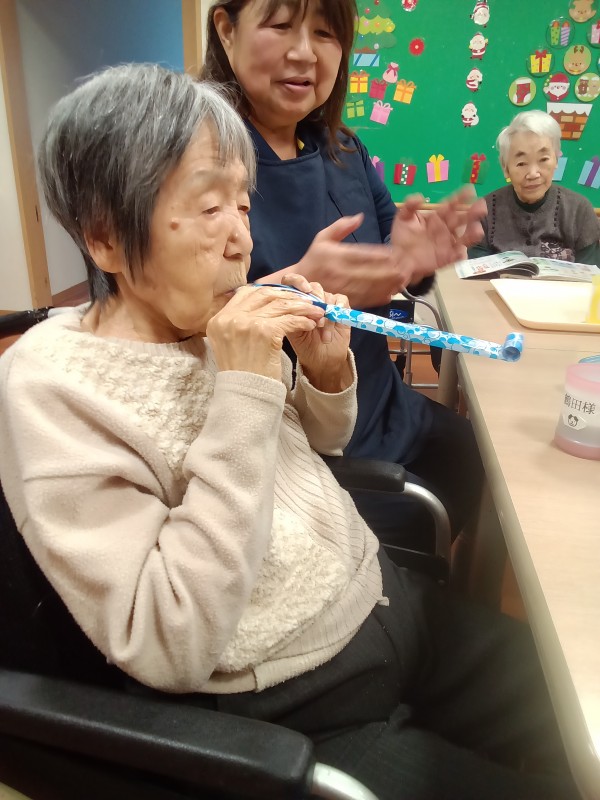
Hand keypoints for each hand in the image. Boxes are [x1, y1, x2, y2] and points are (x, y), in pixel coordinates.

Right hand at [206, 285, 322, 380]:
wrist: (245, 394)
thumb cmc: (243, 373)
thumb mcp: (230, 344)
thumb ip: (238, 323)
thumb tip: (260, 303)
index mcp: (219, 319)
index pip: (246, 293)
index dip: (268, 291)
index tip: (285, 296)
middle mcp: (229, 318)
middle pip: (264, 295)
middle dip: (288, 296)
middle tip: (305, 301)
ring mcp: (246, 323)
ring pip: (280, 306)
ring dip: (301, 307)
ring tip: (315, 312)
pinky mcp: (264, 331)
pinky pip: (289, 320)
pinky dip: (302, 320)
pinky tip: (311, 324)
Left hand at [281, 275, 352, 393]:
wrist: (321, 360)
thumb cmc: (304, 346)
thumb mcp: (293, 332)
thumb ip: (291, 316)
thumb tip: (293, 305)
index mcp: (295, 302)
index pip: (292, 281)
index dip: (296, 281)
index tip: (303, 290)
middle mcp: (311, 300)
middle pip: (313, 287)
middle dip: (314, 302)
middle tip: (314, 321)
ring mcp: (326, 303)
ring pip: (327, 295)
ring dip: (325, 314)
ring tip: (321, 330)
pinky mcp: (341, 308)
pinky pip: (341, 300)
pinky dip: (338, 310)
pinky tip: (334, 323)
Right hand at [295, 215, 403, 306]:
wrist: (300, 284)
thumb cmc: (314, 259)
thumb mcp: (322, 238)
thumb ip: (341, 226)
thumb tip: (359, 217)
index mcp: (336, 256)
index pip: (362, 255)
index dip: (380, 255)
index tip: (395, 253)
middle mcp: (340, 273)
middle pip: (369, 273)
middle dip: (389, 271)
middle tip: (405, 267)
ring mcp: (343, 289)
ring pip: (369, 288)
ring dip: (388, 285)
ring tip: (402, 280)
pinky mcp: (344, 300)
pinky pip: (363, 300)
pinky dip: (378, 298)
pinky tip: (390, 293)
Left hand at [390, 187, 486, 286]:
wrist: (399, 258)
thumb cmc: (403, 237)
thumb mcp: (403, 218)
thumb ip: (410, 206)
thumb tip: (420, 197)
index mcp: (437, 217)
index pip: (451, 205)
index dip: (461, 198)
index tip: (470, 190)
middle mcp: (446, 229)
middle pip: (462, 220)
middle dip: (472, 213)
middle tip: (481, 206)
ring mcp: (448, 244)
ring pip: (464, 238)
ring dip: (472, 233)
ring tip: (477, 230)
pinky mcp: (446, 258)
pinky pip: (456, 257)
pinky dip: (460, 255)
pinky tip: (461, 253)